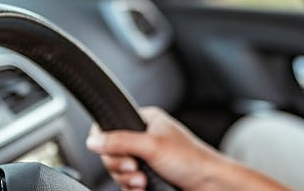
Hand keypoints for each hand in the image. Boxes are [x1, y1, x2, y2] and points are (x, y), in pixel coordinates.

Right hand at [87, 107, 246, 190]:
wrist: (211, 185)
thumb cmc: (191, 160)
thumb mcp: (152, 146)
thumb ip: (120, 141)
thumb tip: (92, 140)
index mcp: (145, 120)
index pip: (109, 126)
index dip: (108, 143)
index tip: (121, 154)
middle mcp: (144, 138)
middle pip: (110, 153)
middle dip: (121, 166)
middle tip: (135, 170)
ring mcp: (146, 158)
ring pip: (118, 171)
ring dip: (127, 180)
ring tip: (143, 182)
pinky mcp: (149, 176)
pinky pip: (128, 184)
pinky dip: (132, 188)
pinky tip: (144, 188)